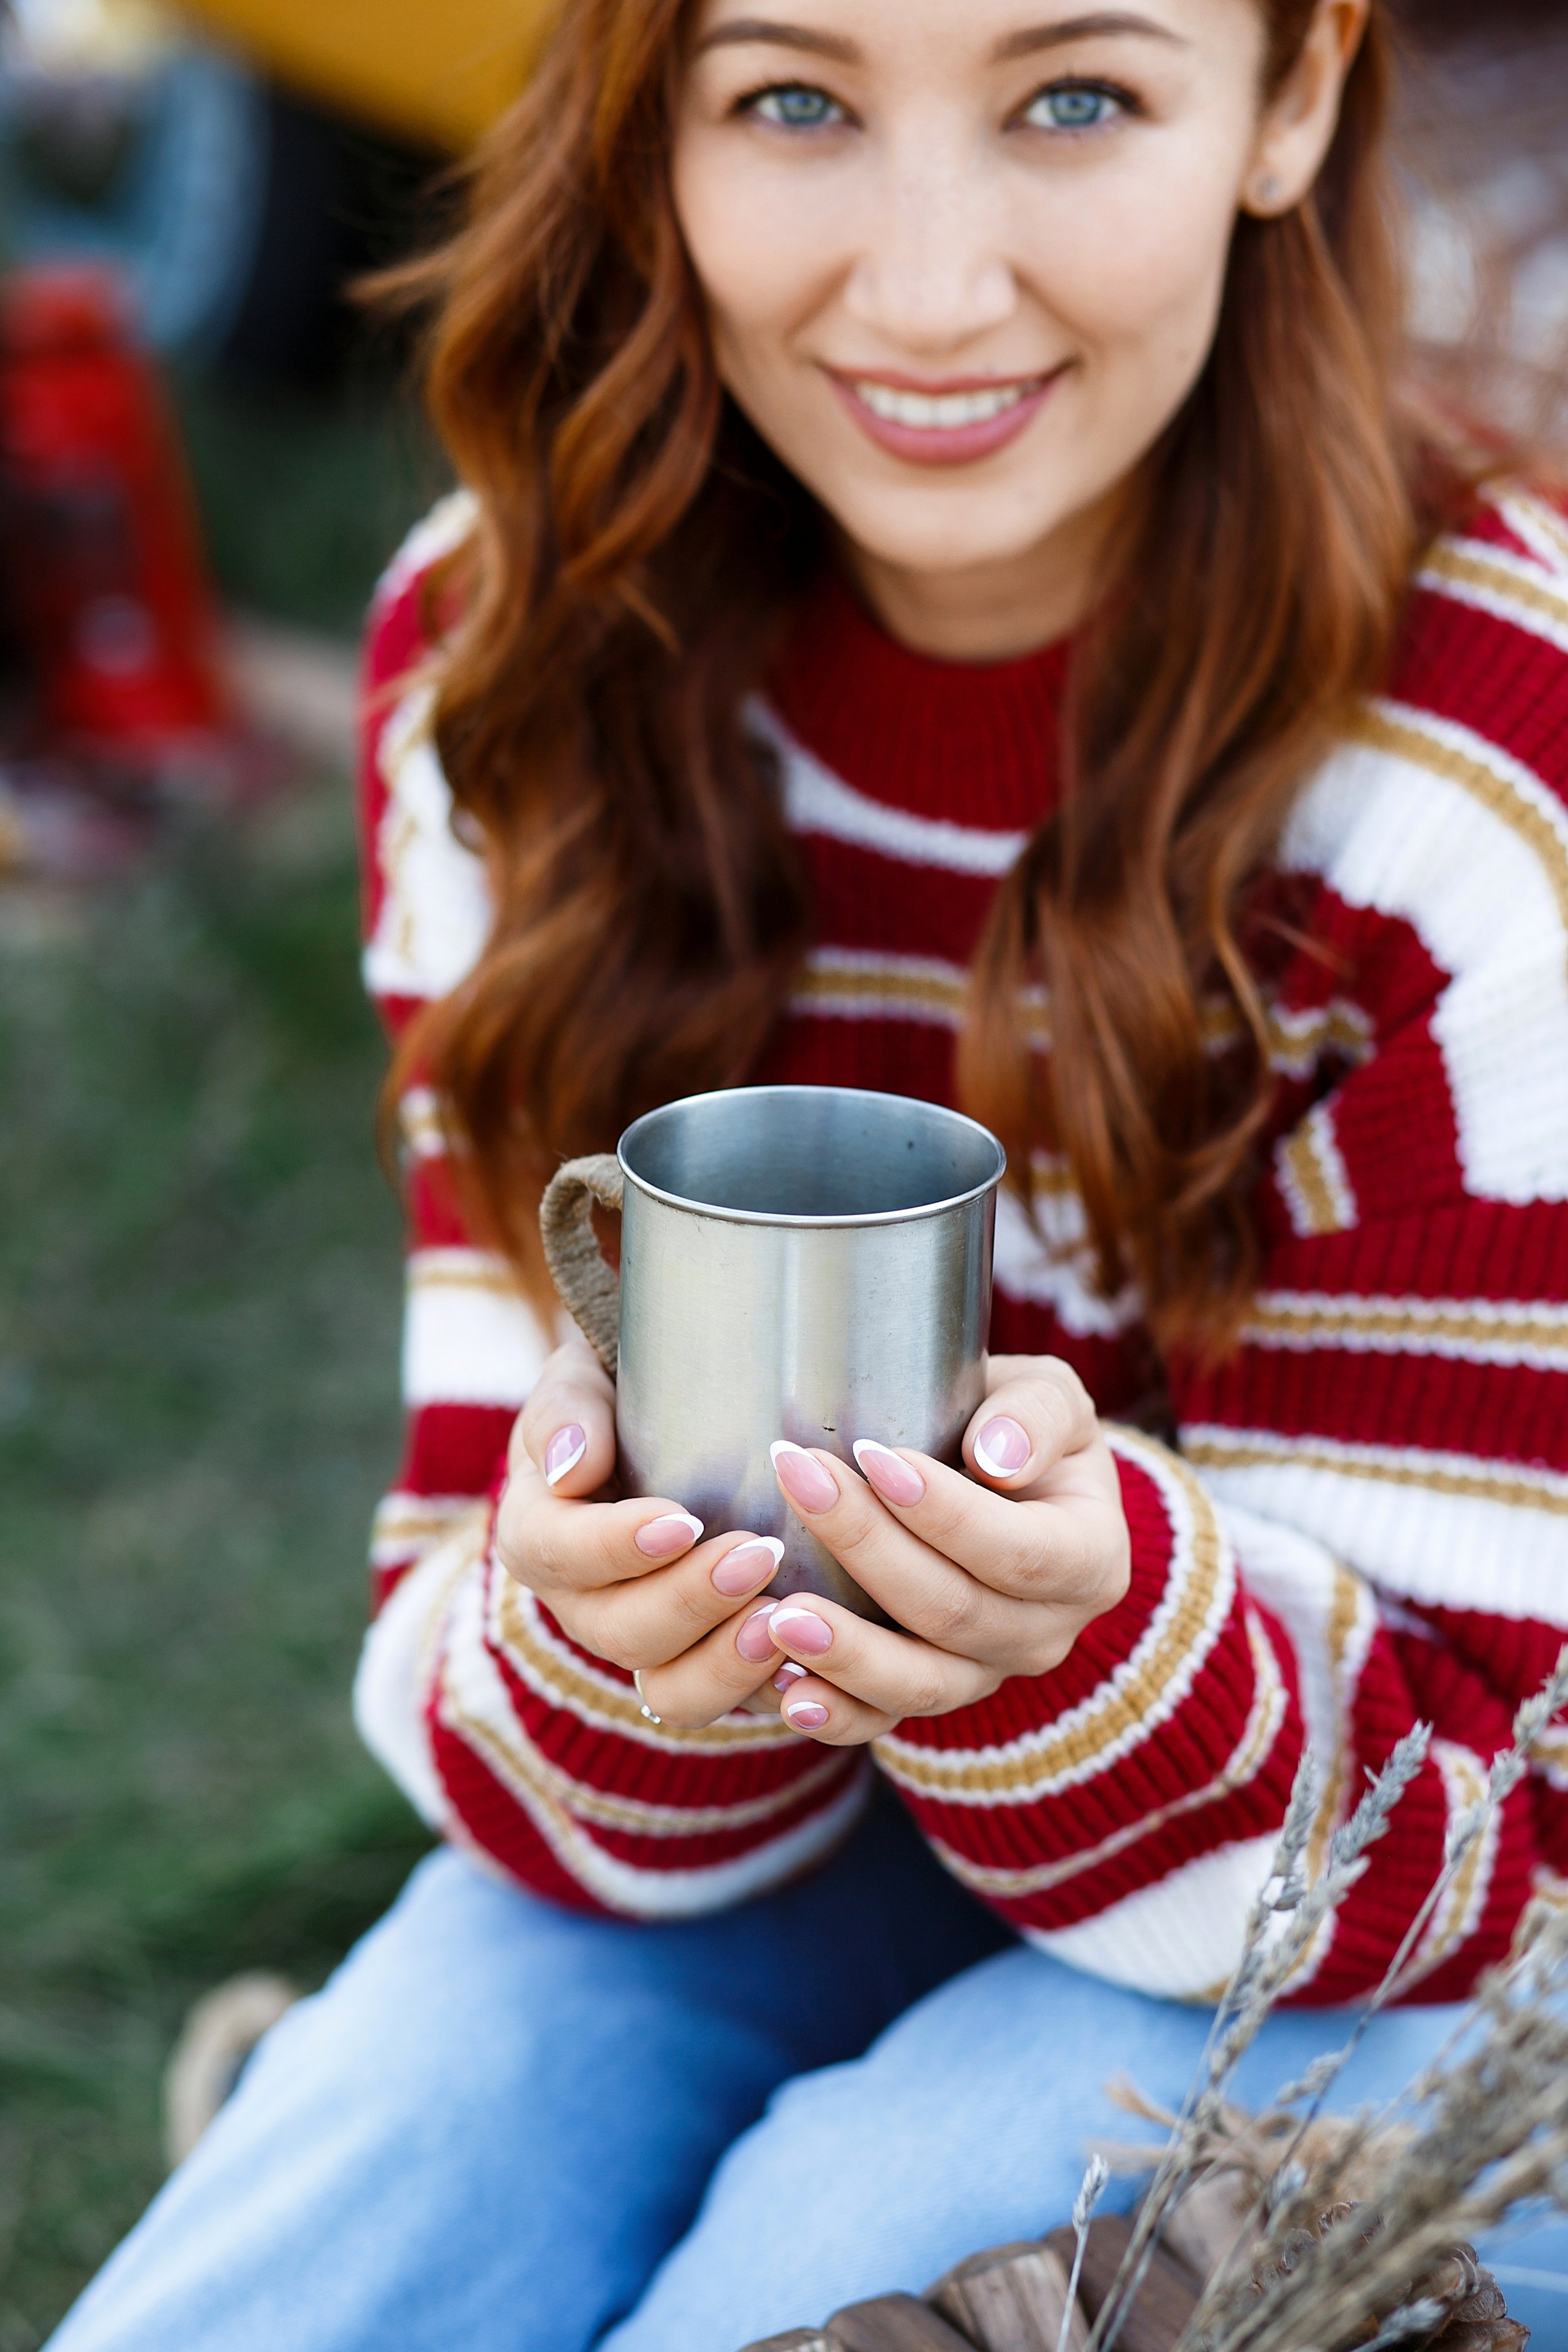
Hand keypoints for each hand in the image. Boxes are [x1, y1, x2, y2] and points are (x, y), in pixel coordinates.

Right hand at [494, 1336, 792, 1725]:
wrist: (664, 1425)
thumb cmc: (618, 1393)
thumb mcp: (580, 1379)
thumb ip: (566, 1411)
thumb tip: (571, 1465)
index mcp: (541, 1535)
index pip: (560, 1554)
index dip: (616, 1547)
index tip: (682, 1520)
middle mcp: (585, 1605)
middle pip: (622, 1633)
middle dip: (691, 1601)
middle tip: (759, 1555)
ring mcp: (648, 1644)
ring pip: (670, 1691)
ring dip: (728, 1663)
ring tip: (783, 1622)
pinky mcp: (707, 1663)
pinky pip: (732, 1702)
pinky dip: (770, 1692)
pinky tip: (815, 1668)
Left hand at [754, 1356, 1130, 1743]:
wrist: (1006, 1488)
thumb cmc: (1021, 1433)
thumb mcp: (1050, 1399)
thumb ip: (1037, 1414)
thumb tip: (998, 1455)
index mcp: (1090, 1561)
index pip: (1021, 1553)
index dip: (946, 1513)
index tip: (872, 1455)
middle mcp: (1045, 1634)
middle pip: (954, 1611)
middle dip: (868, 1547)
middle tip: (799, 1482)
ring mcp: (987, 1674)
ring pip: (920, 1683)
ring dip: (846, 1652)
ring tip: (779, 1613)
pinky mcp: (931, 1694)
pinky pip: (882, 1721)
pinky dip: (833, 1712)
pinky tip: (784, 1688)